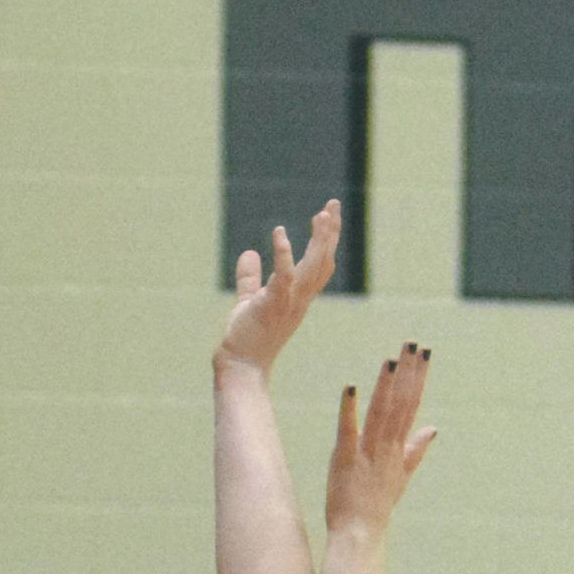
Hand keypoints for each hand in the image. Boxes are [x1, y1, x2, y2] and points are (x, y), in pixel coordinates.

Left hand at [216, 203, 340, 376]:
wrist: (241, 368)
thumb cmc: (246, 339)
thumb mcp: (249, 301)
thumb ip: (250, 278)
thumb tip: (249, 253)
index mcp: (298, 298)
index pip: (319, 266)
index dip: (326, 241)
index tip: (326, 216)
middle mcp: (300, 300)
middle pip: (323, 262)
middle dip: (330, 233)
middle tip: (333, 205)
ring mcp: (289, 303)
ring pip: (312, 267)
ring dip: (319, 240)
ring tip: (323, 214)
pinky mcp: (272, 305)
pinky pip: (283, 277)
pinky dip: (283, 254)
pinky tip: (279, 232)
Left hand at [323, 344, 435, 537]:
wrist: (360, 534)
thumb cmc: (377, 505)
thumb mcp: (401, 475)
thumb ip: (416, 450)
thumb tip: (433, 428)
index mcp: (398, 447)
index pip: (411, 406)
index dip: (418, 378)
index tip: (424, 353)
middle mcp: (386, 447)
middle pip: (400, 405)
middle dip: (408, 373)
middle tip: (414, 344)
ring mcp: (367, 454)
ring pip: (380, 414)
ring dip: (385, 386)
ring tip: (391, 359)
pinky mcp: (345, 461)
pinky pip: (348, 432)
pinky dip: (349, 410)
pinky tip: (350, 388)